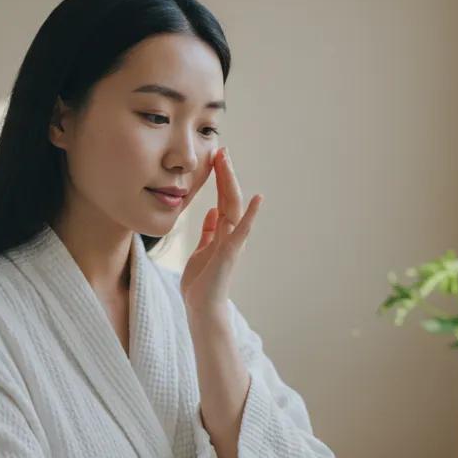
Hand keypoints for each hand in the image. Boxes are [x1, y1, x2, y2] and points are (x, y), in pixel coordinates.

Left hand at [180, 147, 262, 318]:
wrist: (202, 308)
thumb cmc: (201, 283)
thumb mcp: (201, 250)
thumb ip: (209, 232)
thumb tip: (212, 212)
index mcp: (223, 232)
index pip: (223, 198)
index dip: (220, 178)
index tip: (217, 157)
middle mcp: (231, 234)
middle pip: (230, 197)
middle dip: (225, 173)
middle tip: (222, 150)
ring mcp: (232, 242)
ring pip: (234, 206)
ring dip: (230, 183)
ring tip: (227, 162)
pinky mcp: (230, 252)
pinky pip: (242, 230)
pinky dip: (250, 214)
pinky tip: (256, 198)